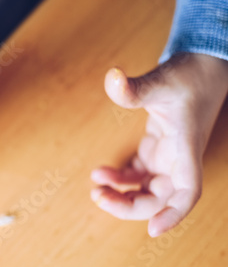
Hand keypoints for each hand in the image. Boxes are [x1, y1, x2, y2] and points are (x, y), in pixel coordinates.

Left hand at [91, 54, 227, 236]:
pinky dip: (122, 179)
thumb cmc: (188, 76)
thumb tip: (111, 76)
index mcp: (185, 147)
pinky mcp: (158, 148)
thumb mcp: (161, 81)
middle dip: (129, 205)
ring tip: (96, 186)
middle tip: (97, 195)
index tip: (153, 230)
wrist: (201, 67)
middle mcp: (178, 157)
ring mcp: (168, 155)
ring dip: (123, 195)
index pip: (187, 191)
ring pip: (148, 190)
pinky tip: (102, 173)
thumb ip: (135, 88)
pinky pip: (140, 175)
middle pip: (160, 198)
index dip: (173, 214)